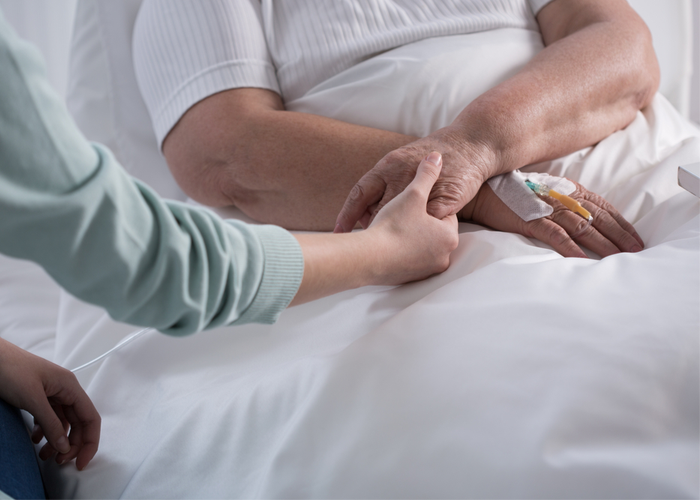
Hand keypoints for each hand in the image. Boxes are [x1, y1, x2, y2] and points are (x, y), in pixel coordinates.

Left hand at [0, 338, 100, 470]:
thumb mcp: (32, 399)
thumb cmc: (10, 370)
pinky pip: (49, 418)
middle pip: (79, 422)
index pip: (90, 418)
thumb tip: (65, 447)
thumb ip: (51, 424)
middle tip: (59, 462)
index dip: (89, 441)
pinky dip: (45, 432)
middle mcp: (65, 390)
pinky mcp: (39, 396)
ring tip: (45, 456)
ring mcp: (52, 393)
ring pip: (63, 422)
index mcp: (70, 387)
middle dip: (72, 444)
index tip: (80, 462)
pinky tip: (36, 440)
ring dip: (57, 440)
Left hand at [335, 127, 491, 232]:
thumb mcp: (402, 161)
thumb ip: (383, 182)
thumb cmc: (435, 155)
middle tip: (364, 243)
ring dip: (395, 234)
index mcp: (388, 165)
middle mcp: (402, 175)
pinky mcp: (444, 202)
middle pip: (379, 211)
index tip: (339, 232)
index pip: (360, 193)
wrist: (472, 145)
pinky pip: (427, 224)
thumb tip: (363, 207)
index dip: (347, 214)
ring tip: (389, 245)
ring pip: (402, 220)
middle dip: (372, 228)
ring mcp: (424, 190)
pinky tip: (415, 243)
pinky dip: (419, 233)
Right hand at [366, 151, 459, 283]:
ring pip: (419, 247)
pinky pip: (408, 261)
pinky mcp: (409, 279)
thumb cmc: (394, 226)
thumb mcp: (412, 194)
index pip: (444, 215)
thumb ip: (426, 174)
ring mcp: (427, 271)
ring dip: (408, 237)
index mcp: (449, 236)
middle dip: (418, 222)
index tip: (413, 203)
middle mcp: (443, 257)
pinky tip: (386, 243)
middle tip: (401, 214)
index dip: (426, 206)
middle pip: (431, 232)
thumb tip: (436, 156)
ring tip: (392, 227)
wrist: (367, 259)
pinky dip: (400, 252)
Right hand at [460, 179, 643, 257]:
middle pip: (598, 217)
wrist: (479, 189)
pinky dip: (570, 248)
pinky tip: (582, 261)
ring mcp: (546, 208)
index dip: (621, 223)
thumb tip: (580, 215)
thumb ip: (561, 200)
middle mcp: (561, 197)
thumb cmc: (509, 191)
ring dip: (602, 244)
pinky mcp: (530, 220)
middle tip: (637, 251)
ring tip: (618, 258)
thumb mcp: (542, 190)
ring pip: (582, 227)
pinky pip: (555, 235)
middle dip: (619, 235)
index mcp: (566, 189)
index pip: (602, 206)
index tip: (635, 238)